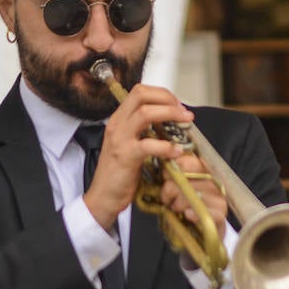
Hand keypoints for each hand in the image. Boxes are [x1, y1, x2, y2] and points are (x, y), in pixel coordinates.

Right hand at [84, 84, 193, 229]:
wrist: (103, 196)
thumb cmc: (119, 172)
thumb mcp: (129, 144)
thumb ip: (143, 130)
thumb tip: (168, 121)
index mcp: (119, 119)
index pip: (139, 91)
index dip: (162, 94)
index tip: (177, 105)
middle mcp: (117, 124)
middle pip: (142, 95)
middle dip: (167, 98)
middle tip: (183, 112)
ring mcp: (120, 139)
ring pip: (146, 113)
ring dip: (170, 114)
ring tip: (185, 123)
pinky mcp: (126, 156)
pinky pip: (149, 144)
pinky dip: (167, 146)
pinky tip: (177, 151)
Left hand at [157, 152, 228, 244]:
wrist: (202, 235)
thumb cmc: (187, 209)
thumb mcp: (177, 191)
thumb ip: (173, 178)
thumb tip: (165, 170)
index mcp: (204, 173)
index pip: (191, 162)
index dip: (175, 168)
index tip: (165, 177)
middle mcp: (213, 183)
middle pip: (187, 180)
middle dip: (170, 190)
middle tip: (167, 199)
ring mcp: (218, 198)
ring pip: (193, 196)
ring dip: (179, 204)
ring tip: (175, 209)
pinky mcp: (221, 215)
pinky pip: (205, 211)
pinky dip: (194, 214)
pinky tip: (187, 215)